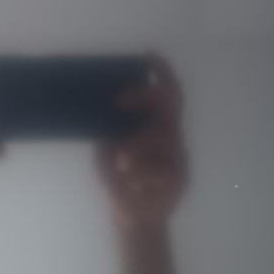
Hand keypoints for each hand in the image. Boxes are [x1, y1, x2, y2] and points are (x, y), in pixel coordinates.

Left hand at [94, 56, 186, 231]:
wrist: (132, 217)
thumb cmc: (119, 177)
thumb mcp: (106, 149)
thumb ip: (108, 130)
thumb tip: (93, 104)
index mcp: (155, 125)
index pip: (166, 93)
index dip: (161, 72)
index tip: (148, 56)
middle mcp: (171, 136)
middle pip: (168, 107)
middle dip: (143, 98)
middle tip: (119, 101)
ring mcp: (178, 157)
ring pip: (162, 137)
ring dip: (136, 147)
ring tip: (120, 163)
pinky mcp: (180, 178)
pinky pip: (161, 169)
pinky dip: (140, 176)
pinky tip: (130, 185)